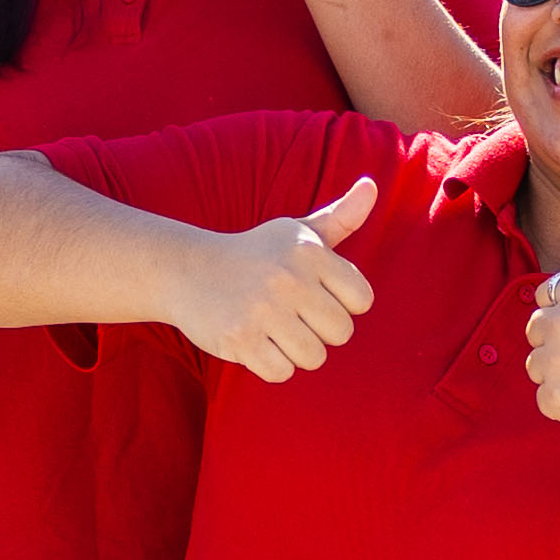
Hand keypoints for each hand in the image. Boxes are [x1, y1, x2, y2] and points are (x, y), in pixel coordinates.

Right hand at [164, 174, 375, 379]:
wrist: (187, 269)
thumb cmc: (256, 254)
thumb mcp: (297, 232)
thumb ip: (342, 216)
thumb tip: (372, 186)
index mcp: (310, 252)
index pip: (362, 301)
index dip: (341, 304)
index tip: (315, 294)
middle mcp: (289, 278)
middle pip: (341, 333)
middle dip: (319, 331)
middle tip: (290, 314)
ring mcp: (263, 309)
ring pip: (314, 357)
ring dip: (295, 351)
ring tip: (272, 328)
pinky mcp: (240, 339)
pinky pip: (281, 372)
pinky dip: (270, 364)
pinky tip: (253, 341)